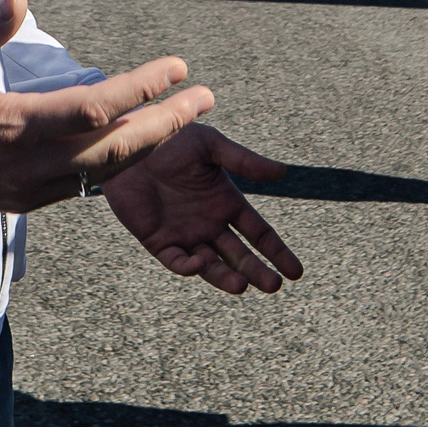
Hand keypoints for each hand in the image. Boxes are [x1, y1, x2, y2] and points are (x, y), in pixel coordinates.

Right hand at [0, 0, 212, 212]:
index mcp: (8, 128)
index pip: (91, 109)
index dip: (139, 89)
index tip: (175, 66)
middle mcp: (27, 166)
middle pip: (115, 148)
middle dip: (166, 122)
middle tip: (206, 95)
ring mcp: (31, 189)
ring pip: (107, 170)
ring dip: (152, 142)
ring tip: (189, 114)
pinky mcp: (30, 199)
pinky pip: (89, 183)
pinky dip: (123, 159)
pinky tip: (145, 137)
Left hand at [102, 123, 303, 293]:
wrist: (130, 142)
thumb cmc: (172, 140)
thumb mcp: (211, 147)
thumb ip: (244, 161)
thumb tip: (283, 172)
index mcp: (226, 203)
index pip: (259, 234)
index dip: (277, 252)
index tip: (296, 272)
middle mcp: (209, 223)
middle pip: (239, 255)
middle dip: (257, 271)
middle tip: (274, 286)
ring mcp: (185, 235)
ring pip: (211, 266)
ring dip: (227, 278)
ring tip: (242, 286)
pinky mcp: (159, 241)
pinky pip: (177, 262)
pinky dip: (190, 268)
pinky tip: (201, 264)